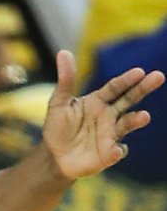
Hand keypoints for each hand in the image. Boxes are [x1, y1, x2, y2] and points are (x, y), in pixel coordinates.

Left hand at [42, 49, 161, 180]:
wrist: (54, 158)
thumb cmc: (57, 129)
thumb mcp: (58, 104)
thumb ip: (65, 81)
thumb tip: (63, 52)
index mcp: (99, 100)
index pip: (115, 87)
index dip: (127, 80)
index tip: (139, 72)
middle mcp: (109, 115)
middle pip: (129, 99)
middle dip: (143, 88)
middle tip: (159, 77)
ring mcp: (110, 134)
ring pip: (127, 124)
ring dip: (136, 120)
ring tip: (144, 116)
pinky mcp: (108, 154)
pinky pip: (116, 151)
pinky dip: (118, 151)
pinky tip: (116, 150)